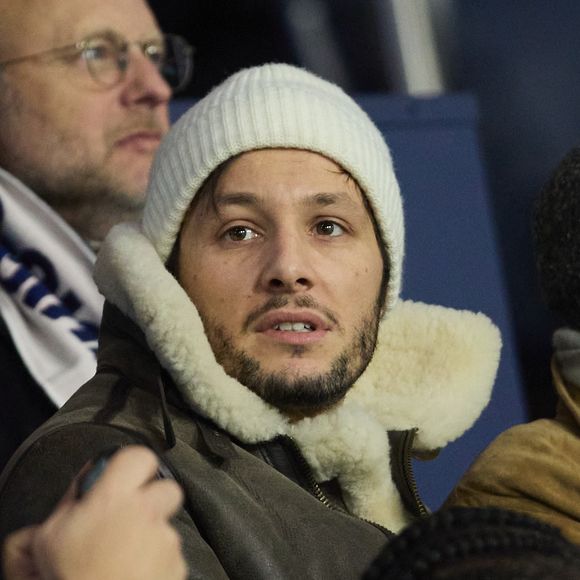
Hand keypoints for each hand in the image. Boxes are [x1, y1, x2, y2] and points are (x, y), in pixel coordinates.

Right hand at [2, 446, 185, 579]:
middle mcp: (146, 513)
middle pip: (166, 488)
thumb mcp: (49, 536)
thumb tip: (88, 481)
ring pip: (167, 524)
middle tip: (131, 517)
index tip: (125, 477)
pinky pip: (171, 553)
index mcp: (114, 499)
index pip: (139, 456)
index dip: (133, 465)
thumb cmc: (68, 578)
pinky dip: (158, 561)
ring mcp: (166, 540)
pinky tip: (135, 572)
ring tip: (125, 556)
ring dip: (152, 535)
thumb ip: (72, 500)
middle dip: (152, 499)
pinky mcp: (177, 564)